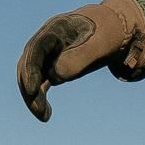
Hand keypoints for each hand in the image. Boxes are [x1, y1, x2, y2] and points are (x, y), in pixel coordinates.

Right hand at [16, 0, 144, 121]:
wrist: (116, 28)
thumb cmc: (110, 33)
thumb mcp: (102, 43)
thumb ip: (82, 57)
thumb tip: (56, 75)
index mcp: (57, 28)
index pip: (37, 48)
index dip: (31, 69)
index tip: (32, 90)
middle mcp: (47, 40)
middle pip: (29, 63)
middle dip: (30, 87)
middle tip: (40, 111)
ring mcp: (48, 53)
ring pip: (32, 75)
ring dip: (33, 96)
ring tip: (45, 116)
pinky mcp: (52, 65)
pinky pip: (40, 81)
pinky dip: (40, 96)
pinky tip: (47, 113)